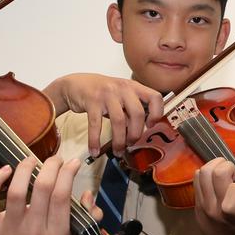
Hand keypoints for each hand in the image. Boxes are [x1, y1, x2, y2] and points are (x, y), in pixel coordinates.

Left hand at [0, 155, 88, 234]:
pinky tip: (5, 170)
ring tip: (31, 160)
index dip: (68, 174)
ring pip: (17, 191)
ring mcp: (10, 232)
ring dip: (25, 168)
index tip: (72, 162)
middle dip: (51, 166)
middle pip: (43, 189)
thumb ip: (87, 218)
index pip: (62, 197)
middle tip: (54, 158)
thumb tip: (87, 193)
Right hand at [45, 73, 163, 156]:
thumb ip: (132, 111)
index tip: (151, 126)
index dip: (157, 113)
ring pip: (119, 121)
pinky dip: (95, 140)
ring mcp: (107, 93)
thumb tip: (141, 132)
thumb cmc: (103, 93)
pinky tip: (95, 151)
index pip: (155, 97)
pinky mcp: (92, 100)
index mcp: (134, 87)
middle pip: (137, 113)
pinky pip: (96, 124)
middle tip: (131, 144)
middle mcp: (123, 88)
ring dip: (119, 141)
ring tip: (118, 151)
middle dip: (136, 134)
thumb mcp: (121, 97)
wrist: (77, 84)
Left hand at [192, 159, 234, 234]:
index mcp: (231, 212)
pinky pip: (197, 178)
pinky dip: (207, 174)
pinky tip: (216, 180)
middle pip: (215, 173)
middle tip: (234, 176)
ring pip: (204, 172)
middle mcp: (214, 208)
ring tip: (224, 175)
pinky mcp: (196, 202)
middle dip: (228, 168)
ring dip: (215, 167)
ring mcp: (202, 205)